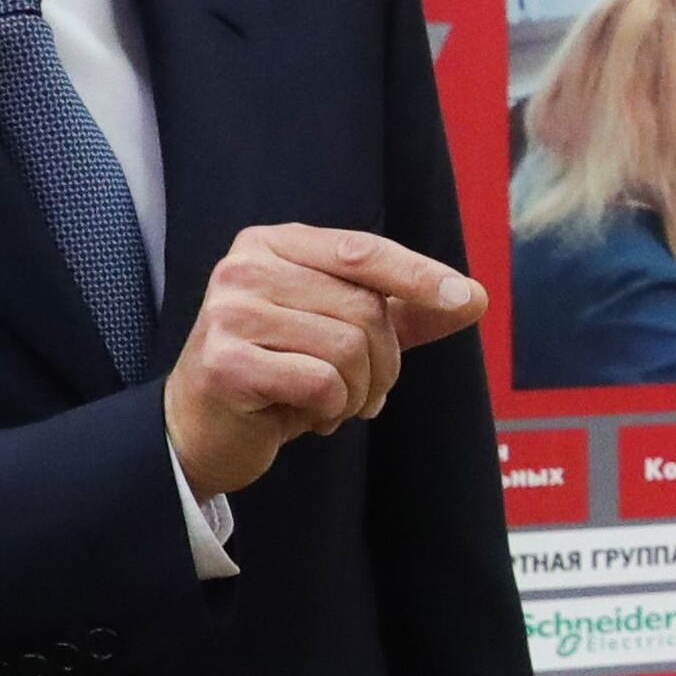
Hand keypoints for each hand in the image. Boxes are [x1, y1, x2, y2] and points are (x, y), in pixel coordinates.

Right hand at [163, 226, 486, 499]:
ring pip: (347, 348)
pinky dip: (330, 411)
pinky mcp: (224, 363)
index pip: (361, 251)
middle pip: (363, 308)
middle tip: (367, 393)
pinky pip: (321, 384)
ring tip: (333, 405)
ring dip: (357, 392)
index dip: (418, 275)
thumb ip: (404, 313)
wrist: (201, 431)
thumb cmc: (278, 374)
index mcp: (274, 244)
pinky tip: (305, 417)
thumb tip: (474, 298)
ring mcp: (229, 313)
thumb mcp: (345, 333)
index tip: (465, 298)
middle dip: (383, 363)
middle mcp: (245, 267)